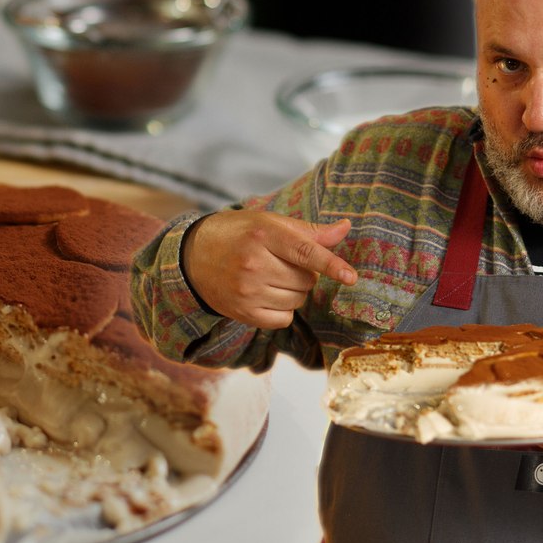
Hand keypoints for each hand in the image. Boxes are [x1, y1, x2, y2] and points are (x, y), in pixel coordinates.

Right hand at [182, 210, 355, 328]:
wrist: (192, 257)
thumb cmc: (237, 234)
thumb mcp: (268, 223)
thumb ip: (308, 231)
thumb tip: (345, 229)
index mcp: (262, 235)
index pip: (305, 252)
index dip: (331, 265)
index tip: (350, 277)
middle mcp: (253, 263)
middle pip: (306, 280)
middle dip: (305, 273)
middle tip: (282, 262)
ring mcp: (246, 291)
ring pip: (297, 300)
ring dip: (294, 292)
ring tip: (271, 277)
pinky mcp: (243, 312)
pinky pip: (283, 319)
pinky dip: (283, 309)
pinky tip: (266, 294)